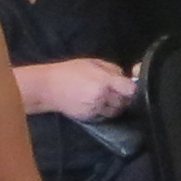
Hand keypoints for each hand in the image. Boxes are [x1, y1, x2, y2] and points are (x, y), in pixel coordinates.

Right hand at [15, 57, 134, 120]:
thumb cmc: (70, 71)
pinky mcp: (90, 118)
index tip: (129, 85)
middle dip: (124, 97)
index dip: (132, 88)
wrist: (49, 87)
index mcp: (104, 82)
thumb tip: (124, 77)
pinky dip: (105, 111)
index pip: (130, 90)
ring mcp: (96, 109)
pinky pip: (105, 116)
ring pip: (116, 111)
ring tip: (108, 97)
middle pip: (125, 102)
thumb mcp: (93, 62)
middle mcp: (102, 97)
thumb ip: (112, 69)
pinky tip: (99, 103)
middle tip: (119, 90)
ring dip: (116, 105)